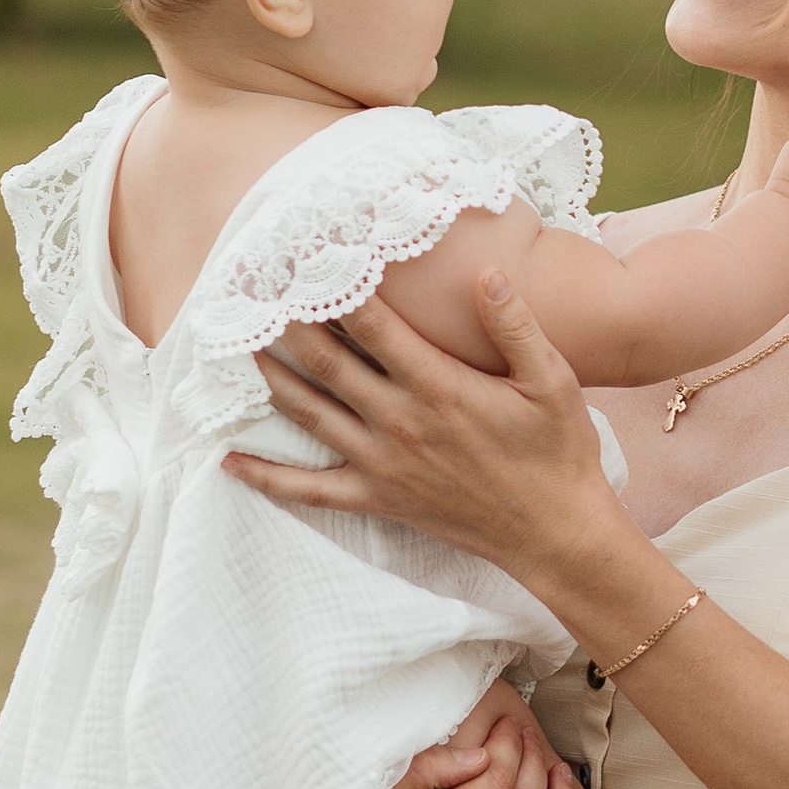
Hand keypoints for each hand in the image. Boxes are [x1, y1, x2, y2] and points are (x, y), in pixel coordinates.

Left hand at [227, 272, 608, 577]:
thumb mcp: (553, 381)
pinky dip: (266, 476)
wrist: (554, 531)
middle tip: (257, 288)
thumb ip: (515, 325)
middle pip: (327, 362)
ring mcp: (382, 463)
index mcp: (439, 387)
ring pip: (310, 413)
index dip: (338, 288)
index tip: (311, 256)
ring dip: (271, 378)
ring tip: (240, 343)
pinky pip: (308, 490)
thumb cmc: (558, 451)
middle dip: (289, 322)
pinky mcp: (377, 498)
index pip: (374, 326)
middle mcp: (400, 422)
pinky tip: (230, 460)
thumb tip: (485, 272)